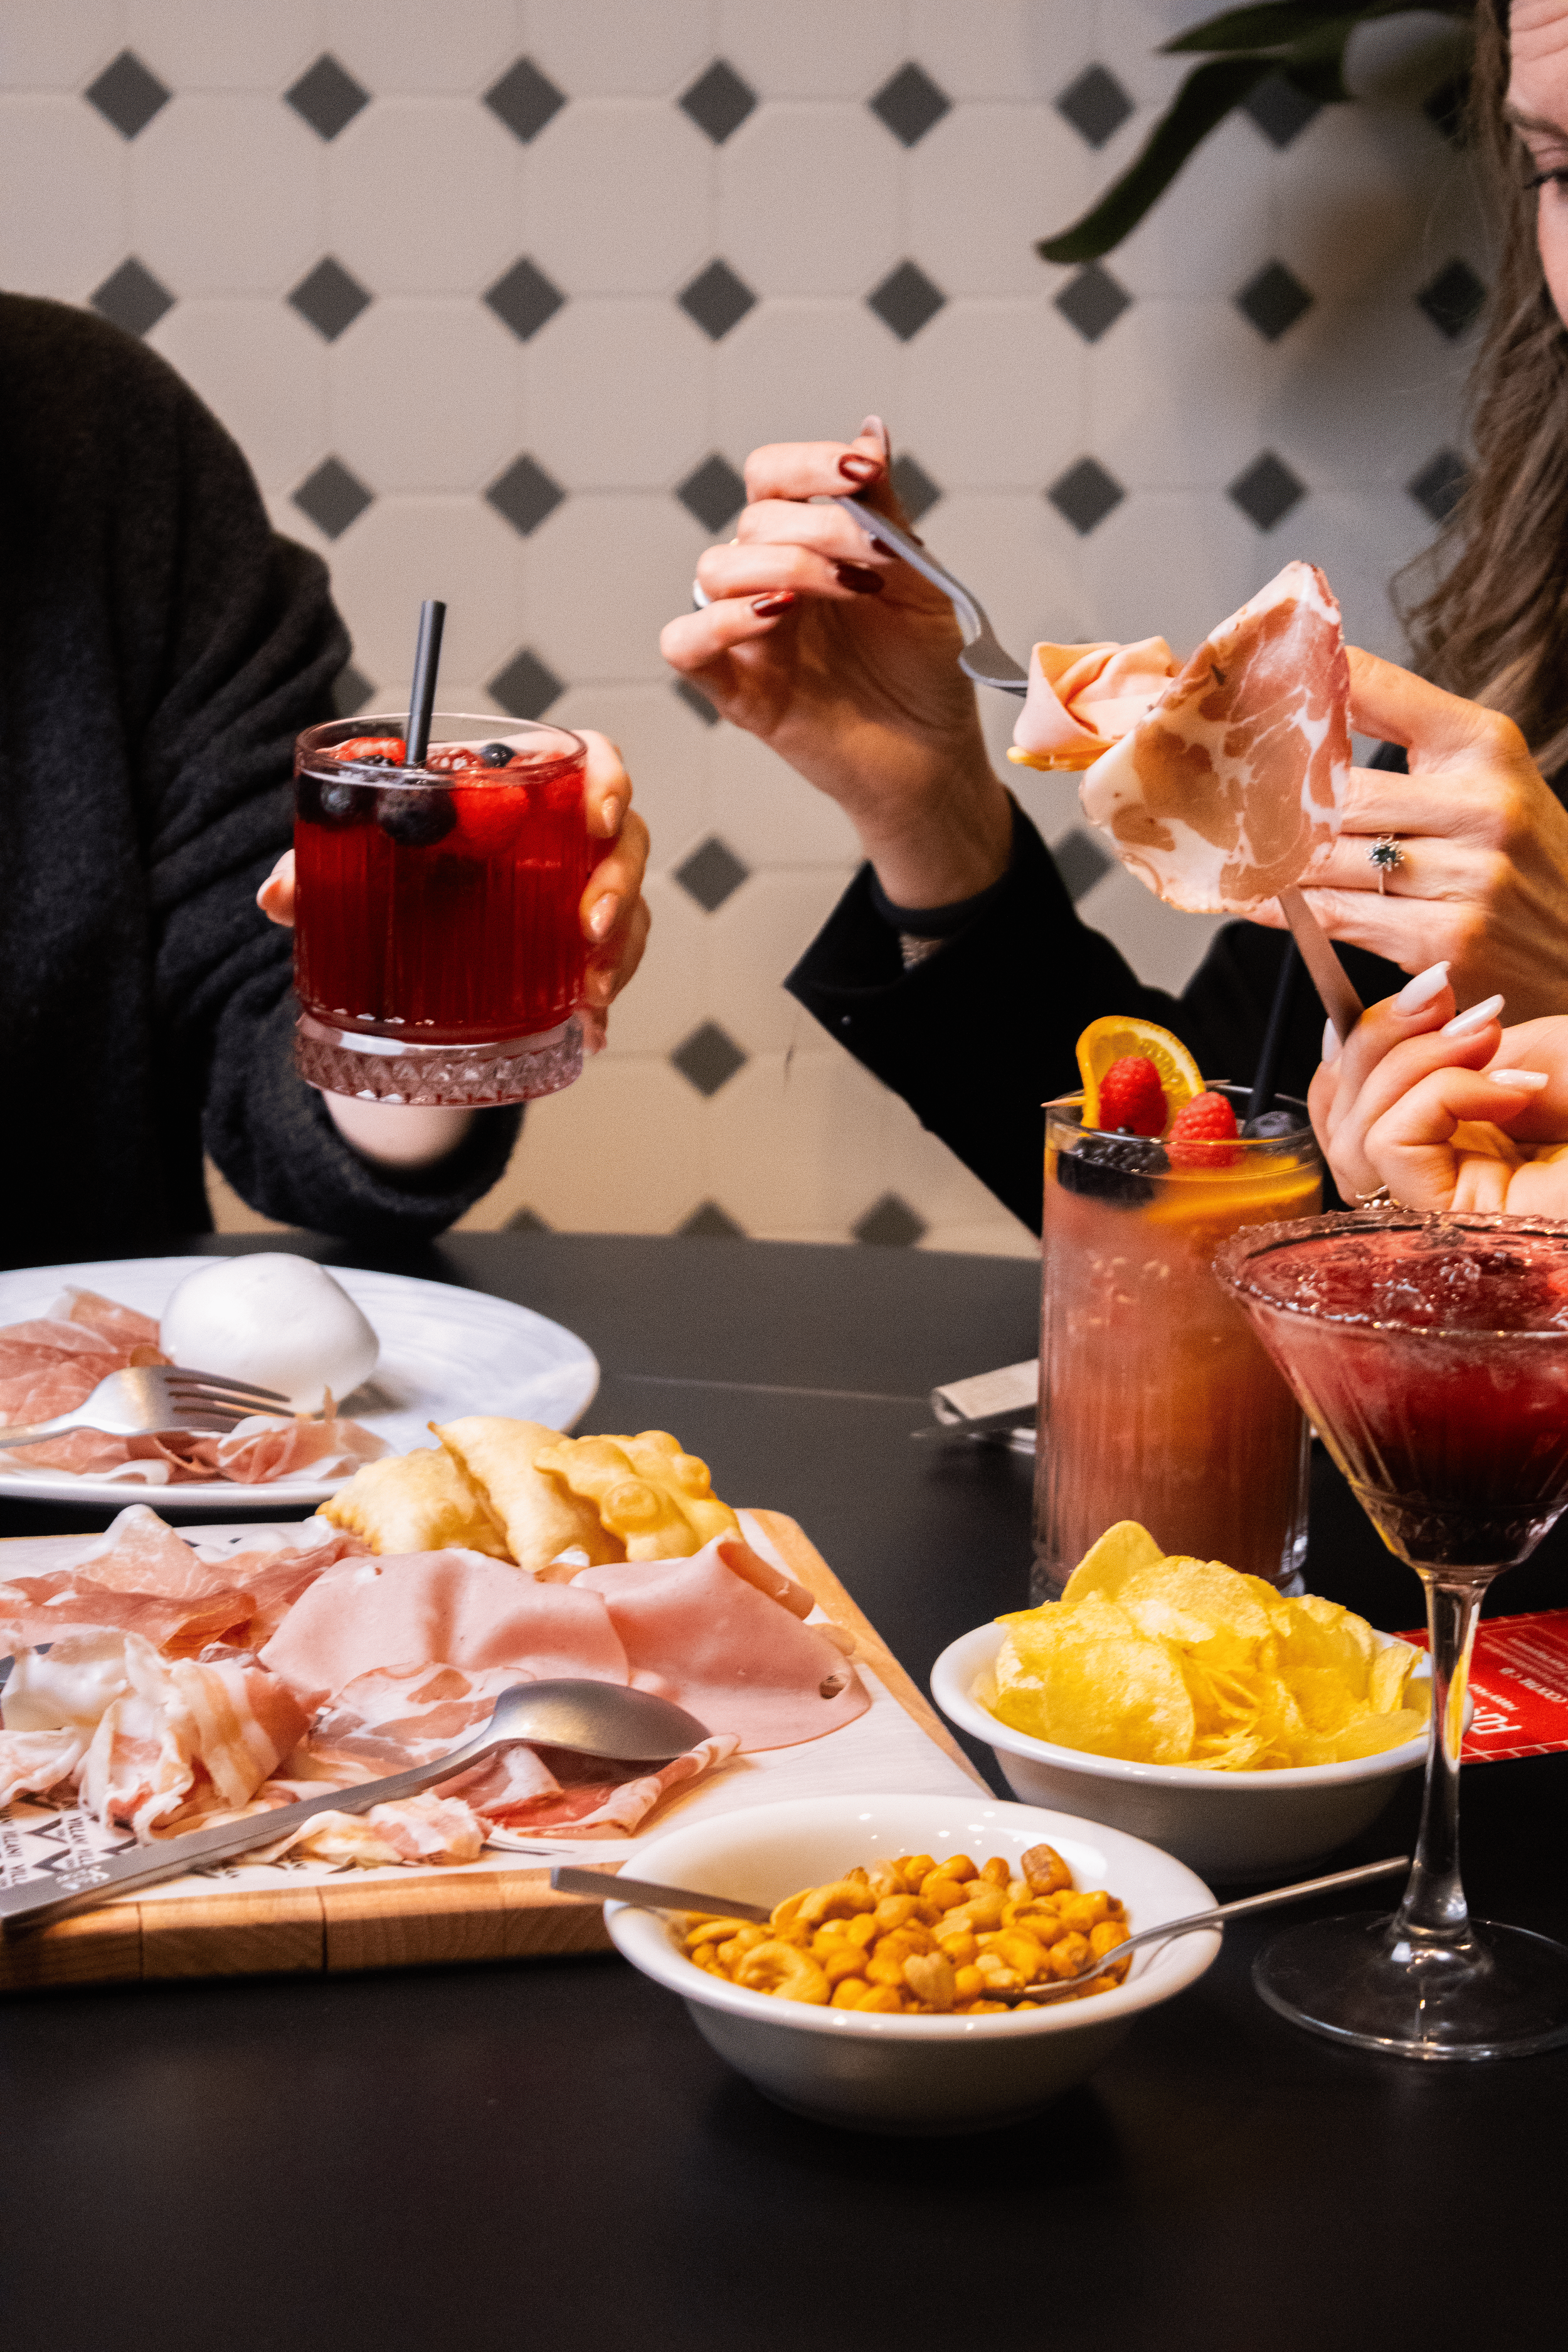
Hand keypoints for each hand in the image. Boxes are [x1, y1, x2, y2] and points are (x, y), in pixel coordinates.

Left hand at [259, 729, 649, 1057]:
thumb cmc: (393, 882)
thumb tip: (277, 895)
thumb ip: (317, 872)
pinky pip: (614, 964)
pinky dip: (603, 998)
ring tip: (589, 990)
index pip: (586, 759)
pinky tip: (589, 1028)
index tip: (594, 813)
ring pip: (630, 906)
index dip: (606, 777)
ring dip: (619, 948)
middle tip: (589, 923)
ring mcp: (577, 895)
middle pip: (624, 835)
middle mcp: (560, 838)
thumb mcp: (353, 872)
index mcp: (515, 789)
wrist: (400, 961)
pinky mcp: (581, 953)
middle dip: (618, 879)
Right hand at [659, 416, 1012, 906]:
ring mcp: (747, 635)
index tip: (861, 472)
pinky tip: (777, 616)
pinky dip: (721, 621)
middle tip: (879, 561)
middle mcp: (766, 581)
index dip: (808, 464)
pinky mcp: (735, 691)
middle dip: (821, 527)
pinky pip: (686, 643)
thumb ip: (886, 513)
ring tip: (849, 591)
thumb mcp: (920, 581)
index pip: (773, 477)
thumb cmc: (925, 671)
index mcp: (806, 543)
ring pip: (714, 570)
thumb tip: (870, 430)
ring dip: (782, 565)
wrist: (933, 756)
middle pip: (753, 521)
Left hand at [1255, 648, 1567, 1020]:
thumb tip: (1317, 701)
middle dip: (1271, 794)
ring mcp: (1467, 876)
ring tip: (1229, 848)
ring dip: (1271, 858)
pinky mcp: (1444, 939)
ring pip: (1328, 857)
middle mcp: (1482, 805)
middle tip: (1216, 791)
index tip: (1252, 684)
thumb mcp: (1485, 777)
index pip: (1380, 688)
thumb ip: (1410, 735)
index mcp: (1486, 747)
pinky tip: (1258, 897)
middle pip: (1338, 789)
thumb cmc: (1522, 861)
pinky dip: (1287, 909)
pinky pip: (1337, 917)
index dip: (1309, 686)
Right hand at [1309, 962, 1567, 1211]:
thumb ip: (1452, 1045)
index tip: (1411, 994)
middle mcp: (1441, 1178)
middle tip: (1439, 993)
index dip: (1356, 1046)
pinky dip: (1436, 1091)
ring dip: (1405, 1060)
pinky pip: (1388, 1142)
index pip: (1352, 1107)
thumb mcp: (1532, 1050)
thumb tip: (1385, 1020)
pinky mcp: (1451, 1219)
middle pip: (1340, 1119)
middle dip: (1373, 1038)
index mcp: (1456, 1142)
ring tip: (1481, 1035)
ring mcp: (1442, 1206)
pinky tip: (1507, 1089)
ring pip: (1351, 1136)